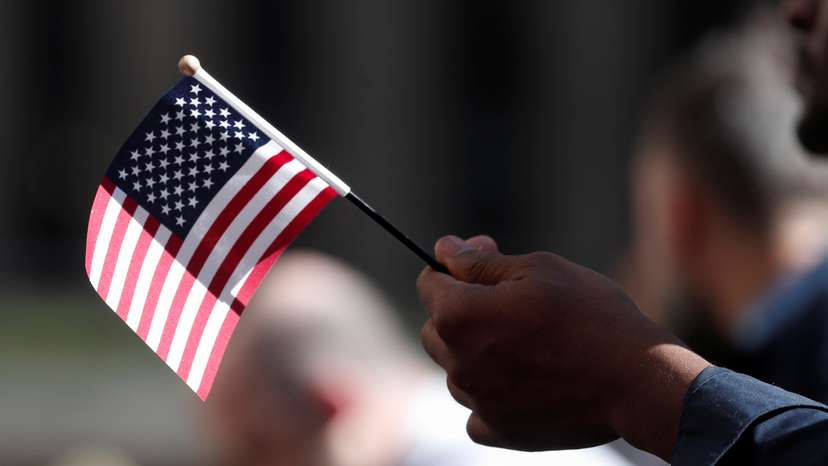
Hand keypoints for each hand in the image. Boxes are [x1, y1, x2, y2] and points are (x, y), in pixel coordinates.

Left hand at [417, 235, 709, 459]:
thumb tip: (444, 249)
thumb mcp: (538, 270)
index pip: (428, 283)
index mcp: (460, 316)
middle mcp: (458, 362)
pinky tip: (522, 380)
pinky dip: (490, 395)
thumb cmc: (591, 314)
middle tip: (509, 302)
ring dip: (475, 352)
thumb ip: (481, 262)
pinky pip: (475, 409)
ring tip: (526, 342)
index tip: (484, 261)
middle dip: (460, 310)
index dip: (453, 267)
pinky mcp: (499, 430)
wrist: (637, 378)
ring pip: (455, 369)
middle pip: (435, 328)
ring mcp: (477, 400)